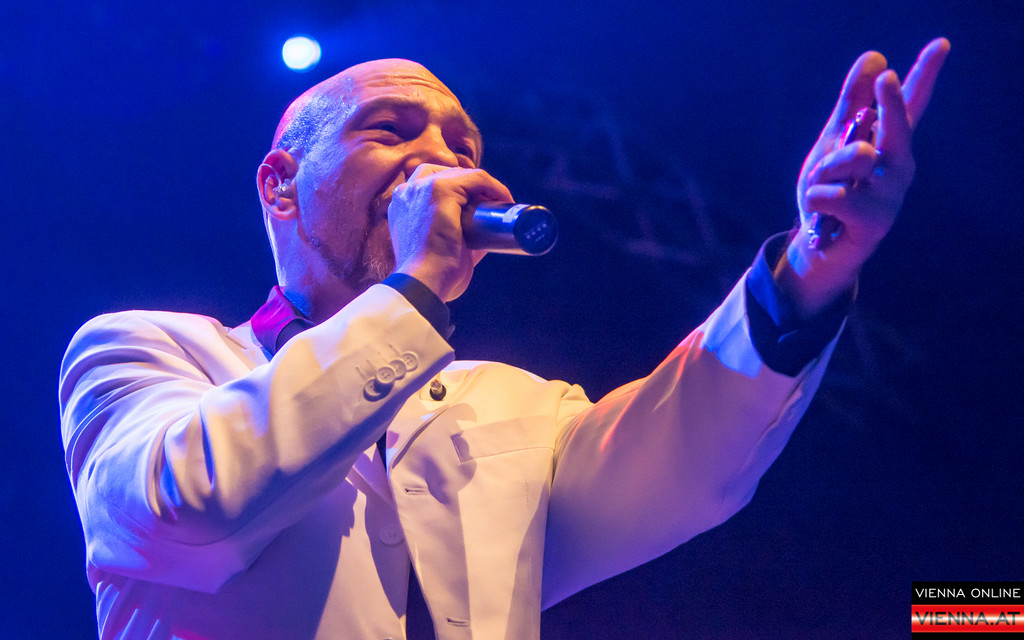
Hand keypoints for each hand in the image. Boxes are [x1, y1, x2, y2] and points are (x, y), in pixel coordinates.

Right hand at [388, 164, 513, 301]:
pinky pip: (475, 178)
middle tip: (491, 205)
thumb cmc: (432, 276)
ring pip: (462, 174)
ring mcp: (421, 188)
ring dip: (485, 186)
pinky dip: (494, 186)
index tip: (479, 207)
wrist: (424, 283)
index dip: (458, 191)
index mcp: (402, 207)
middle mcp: (407, 192)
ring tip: (501, 202)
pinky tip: (505, 198)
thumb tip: (486, 236)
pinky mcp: (439, 190)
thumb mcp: (440, 251)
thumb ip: (456, 238)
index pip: (431, 184)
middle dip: (470, 186)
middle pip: (446, 174)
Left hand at [778, 38, 950, 317]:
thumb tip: (876, 58)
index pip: (912, 103)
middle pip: (896, 125)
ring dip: (823, 169)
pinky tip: (825, 215)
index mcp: (890, 144)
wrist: (821, 247)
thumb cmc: (832, 190)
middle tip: (887, 76)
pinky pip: (828, 192)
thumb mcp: (834, 144)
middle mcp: (899, 165)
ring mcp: (890, 193)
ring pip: (850, 157)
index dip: (925, 74)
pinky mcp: (874, 220)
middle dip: (889, 102)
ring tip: (824, 188)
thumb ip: (852, 105)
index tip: (940, 45)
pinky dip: (815, 199)